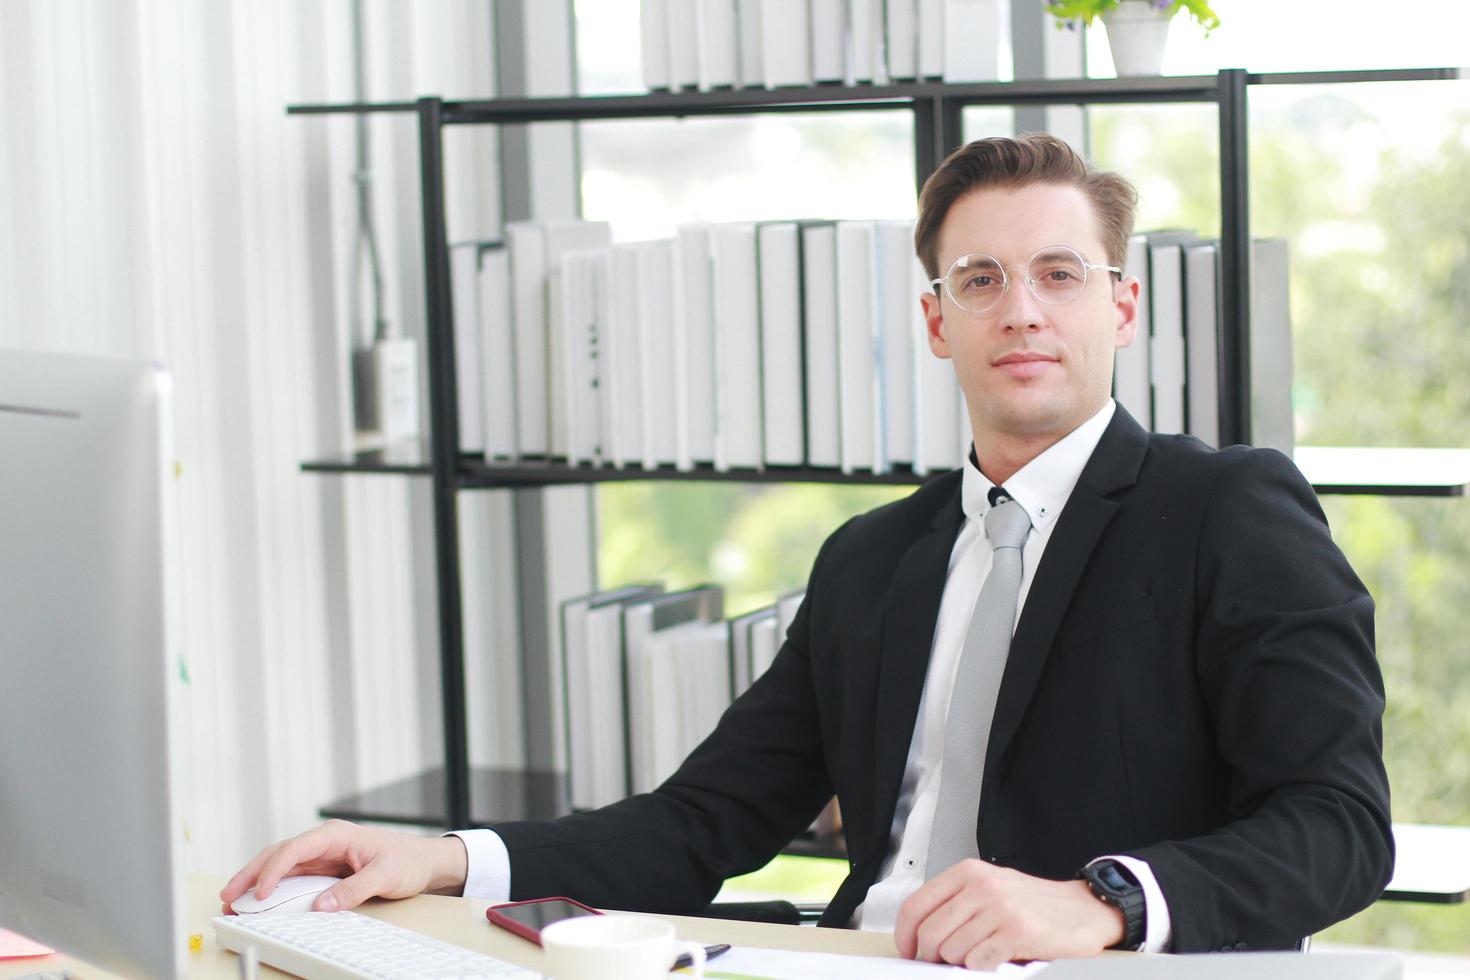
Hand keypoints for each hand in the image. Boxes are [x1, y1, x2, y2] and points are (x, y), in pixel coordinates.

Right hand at [219, 820, 468, 913]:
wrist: (424, 861)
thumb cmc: (407, 860)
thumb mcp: (384, 875)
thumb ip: (353, 890)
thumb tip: (322, 906)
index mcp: (336, 835)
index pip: (295, 848)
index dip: (273, 870)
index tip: (260, 892)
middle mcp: (325, 842)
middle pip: (279, 854)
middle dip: (251, 873)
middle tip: (228, 894)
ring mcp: (322, 855)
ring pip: (281, 865)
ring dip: (256, 881)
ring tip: (233, 899)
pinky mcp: (324, 869)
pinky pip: (292, 877)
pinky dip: (273, 887)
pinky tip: (258, 899)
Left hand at [894, 859, 1123, 970]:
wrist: (1082, 909)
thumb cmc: (1032, 903)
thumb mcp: (988, 888)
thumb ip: (955, 904)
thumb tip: (919, 935)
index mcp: (968, 873)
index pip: (916, 905)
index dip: (905, 935)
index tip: (908, 950)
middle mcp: (981, 886)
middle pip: (930, 932)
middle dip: (932, 955)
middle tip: (944, 961)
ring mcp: (1000, 909)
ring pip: (952, 950)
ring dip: (961, 962)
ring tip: (980, 954)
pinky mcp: (1017, 933)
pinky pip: (978, 961)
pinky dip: (982, 967)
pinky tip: (995, 958)